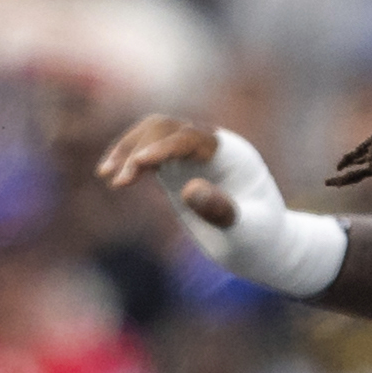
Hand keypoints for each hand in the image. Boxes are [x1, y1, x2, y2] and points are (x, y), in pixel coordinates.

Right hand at [99, 118, 347, 296]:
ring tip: (106, 176)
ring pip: (152, 134)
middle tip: (118, 181)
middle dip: (138, 147)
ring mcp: (193, 155)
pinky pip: (150, 152)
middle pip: (165, 127)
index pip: (189, 138)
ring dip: (128, 149)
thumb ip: (222, 211)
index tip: (138, 166)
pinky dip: (130, 160)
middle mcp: (211, 146)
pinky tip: (112, 178)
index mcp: (232, 153)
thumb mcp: (247, 232)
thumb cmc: (261, 240)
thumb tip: (190, 190)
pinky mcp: (179, 168)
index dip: (162, 148)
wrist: (264, 245)